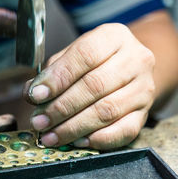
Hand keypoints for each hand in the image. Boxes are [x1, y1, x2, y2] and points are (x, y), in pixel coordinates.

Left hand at [24, 23, 155, 149]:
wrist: (131, 69)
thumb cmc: (96, 62)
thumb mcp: (73, 55)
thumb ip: (53, 71)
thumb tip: (32, 93)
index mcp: (114, 37)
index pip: (85, 55)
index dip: (59, 78)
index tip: (36, 96)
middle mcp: (135, 60)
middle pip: (95, 85)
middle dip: (62, 108)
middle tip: (39, 122)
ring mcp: (144, 88)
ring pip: (107, 111)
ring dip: (74, 127)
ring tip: (51, 136)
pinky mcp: (146, 113)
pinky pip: (124, 131)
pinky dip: (98, 139)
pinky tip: (78, 142)